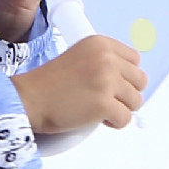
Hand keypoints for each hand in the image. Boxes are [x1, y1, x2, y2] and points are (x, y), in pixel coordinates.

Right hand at [10, 35, 145, 134]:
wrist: (28, 99)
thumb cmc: (47, 84)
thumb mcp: (78, 58)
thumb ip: (103, 62)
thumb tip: (129, 81)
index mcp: (100, 44)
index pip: (135, 60)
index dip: (125, 76)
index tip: (113, 85)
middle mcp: (106, 59)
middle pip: (140, 81)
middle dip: (126, 94)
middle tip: (106, 100)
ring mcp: (106, 81)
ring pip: (136, 102)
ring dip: (120, 109)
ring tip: (99, 110)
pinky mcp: (104, 104)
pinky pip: (125, 119)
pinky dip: (114, 124)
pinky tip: (98, 119)